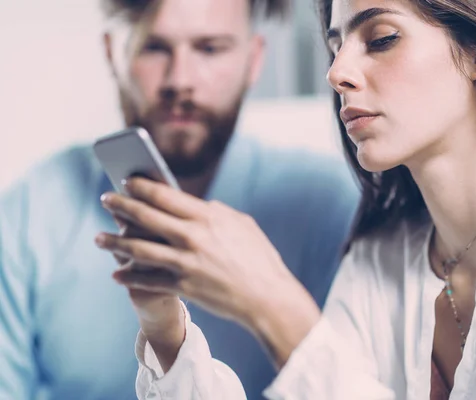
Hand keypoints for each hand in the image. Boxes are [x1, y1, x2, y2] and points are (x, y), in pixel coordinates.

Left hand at [95, 178, 320, 365]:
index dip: (142, 186)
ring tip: (98, 238)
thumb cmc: (259, 258)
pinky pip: (148, 280)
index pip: (165, 195)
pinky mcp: (183, 286)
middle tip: (105, 200)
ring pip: (138, 249)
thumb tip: (197, 204)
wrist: (267, 297)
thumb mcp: (242, 225)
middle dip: (120, 205)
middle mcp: (192, 237)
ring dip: (114, 242)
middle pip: (145, 217)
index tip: (127, 181)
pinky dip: (130, 277)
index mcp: (208, 217)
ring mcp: (186, 263)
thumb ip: (217, 212)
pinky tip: (117, 274)